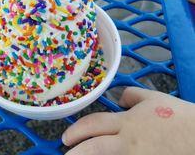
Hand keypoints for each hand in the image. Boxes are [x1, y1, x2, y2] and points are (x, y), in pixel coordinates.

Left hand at [62, 87, 194, 154]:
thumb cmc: (177, 116)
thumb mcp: (154, 98)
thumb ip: (132, 95)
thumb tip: (119, 98)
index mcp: (127, 122)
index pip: (94, 125)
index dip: (77, 130)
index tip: (66, 137)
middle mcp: (127, 143)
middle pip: (93, 149)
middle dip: (75, 154)